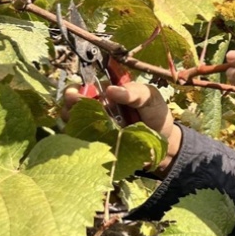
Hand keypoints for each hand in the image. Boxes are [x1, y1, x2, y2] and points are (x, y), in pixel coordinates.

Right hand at [62, 83, 181, 172]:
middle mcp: (96, 110)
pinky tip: (86, 142)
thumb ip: (134, 91)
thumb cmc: (156, 114)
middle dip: (69, 108)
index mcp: (106, 94)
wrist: (165, 141)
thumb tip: (111, 90)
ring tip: (82, 126)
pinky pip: (82, 143)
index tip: (75, 96)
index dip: (75, 92)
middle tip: (73, 111)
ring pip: (72, 125)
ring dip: (73, 125)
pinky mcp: (98, 146)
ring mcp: (95, 128)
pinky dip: (79, 142)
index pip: (82, 89)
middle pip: (71, 107)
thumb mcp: (150, 97)